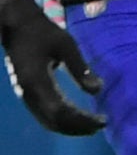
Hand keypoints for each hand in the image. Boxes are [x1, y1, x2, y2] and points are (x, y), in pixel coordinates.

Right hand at [0, 0, 104, 135]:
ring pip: (47, 121)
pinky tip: (77, 117)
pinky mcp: (27, 93)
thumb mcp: (66, 46)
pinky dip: (61, 120)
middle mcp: (28, 94)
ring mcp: (25, 95)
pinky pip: (43, 114)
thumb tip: (98, 90)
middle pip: (54, 121)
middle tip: (101, 125)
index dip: (81, 120)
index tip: (101, 121)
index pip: (60, 112)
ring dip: (70, 127)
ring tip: (92, 125)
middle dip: (78, 127)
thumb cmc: (43, 33)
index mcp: (37, 82)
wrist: (16, 27)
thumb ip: (80, 69)